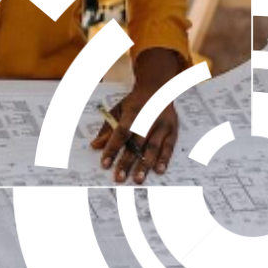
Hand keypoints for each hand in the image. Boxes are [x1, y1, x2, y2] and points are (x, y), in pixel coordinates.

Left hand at [91, 47, 182, 183]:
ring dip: (145, 164)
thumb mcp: (117, 110)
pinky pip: (168, 147)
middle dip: (127, 162)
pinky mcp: (172, 130)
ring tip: (138, 179)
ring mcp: (161, 126)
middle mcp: (147, 120)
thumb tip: (95, 146)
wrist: (158, 88)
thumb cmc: (134, 102)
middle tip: (119, 178)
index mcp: (131, 113)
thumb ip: (107, 129)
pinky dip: (164, 159)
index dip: (112, 149)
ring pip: (152, 148)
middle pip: (136, 144)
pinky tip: (159, 170)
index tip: (105, 164)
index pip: (120, 133)